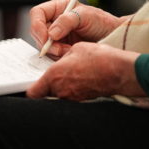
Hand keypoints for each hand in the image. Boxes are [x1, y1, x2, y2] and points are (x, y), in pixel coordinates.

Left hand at [26, 42, 145, 100]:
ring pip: (57, 94)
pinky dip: (71, 88)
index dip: (28, 88)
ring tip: (69, 73)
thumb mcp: (75, 49)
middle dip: (45, 84)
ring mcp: (72, 97)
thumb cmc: (99, 58)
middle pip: (44, 93)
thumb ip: (61, 56)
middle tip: (50, 74)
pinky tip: (79, 78)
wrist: (120, 72)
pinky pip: (70, 94)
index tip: (28, 83)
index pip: (32, 91)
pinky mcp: (82, 99)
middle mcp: (60, 90)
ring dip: (59, 86)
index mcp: (54, 76)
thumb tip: (59, 60)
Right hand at [29, 0, 126, 58]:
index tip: (46, 38)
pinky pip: (51, 54)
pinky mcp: (60, 47)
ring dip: (54, 51)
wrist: (113, 38)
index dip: (37, 26)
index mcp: (58, 7)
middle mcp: (54, 20)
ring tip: (70, 50)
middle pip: (37, 31)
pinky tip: (70, 53)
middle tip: (59, 49)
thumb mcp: (86, 16)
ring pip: (43, 45)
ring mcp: (56, 35)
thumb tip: (51, 33)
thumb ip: (67, 21)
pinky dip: (58, 57)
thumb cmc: (103, 23)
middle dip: (46, 43)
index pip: (37, 14)